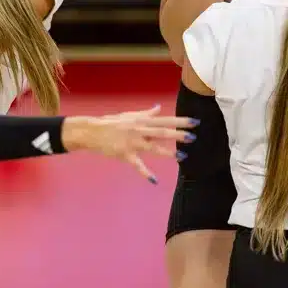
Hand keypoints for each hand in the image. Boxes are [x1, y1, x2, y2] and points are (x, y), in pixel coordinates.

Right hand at [62, 104, 195, 184]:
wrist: (92, 131)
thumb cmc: (112, 123)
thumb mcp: (130, 115)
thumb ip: (146, 113)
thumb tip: (159, 107)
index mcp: (142, 120)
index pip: (165, 120)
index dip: (180, 121)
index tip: (195, 122)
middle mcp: (139, 130)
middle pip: (162, 132)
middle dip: (178, 134)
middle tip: (193, 137)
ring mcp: (132, 142)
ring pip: (153, 147)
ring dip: (168, 152)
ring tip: (182, 157)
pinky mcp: (125, 154)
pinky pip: (137, 164)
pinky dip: (145, 173)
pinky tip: (154, 180)